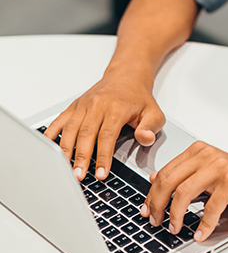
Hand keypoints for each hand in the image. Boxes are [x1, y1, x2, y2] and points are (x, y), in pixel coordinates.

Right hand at [44, 71, 165, 180]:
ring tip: (64, 168)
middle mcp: (98, 104)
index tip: (102, 174)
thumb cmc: (139, 98)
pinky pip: (60, 120)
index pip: (107, 135)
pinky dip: (52, 134)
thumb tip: (144, 138)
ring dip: (66, 150)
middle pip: (86, 133)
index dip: (103, 156)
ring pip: (71, 128)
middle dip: (81, 157)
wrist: (126, 76)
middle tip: (78, 176)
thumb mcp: (154, 112)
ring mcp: (84, 104)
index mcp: (116, 107)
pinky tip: (47, 148)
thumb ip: (150, 127)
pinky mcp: (75, 105)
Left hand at [140, 141, 227, 241]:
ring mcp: (219, 167)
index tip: (146, 209)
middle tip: (156, 221)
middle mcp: (207, 155)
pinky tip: (200, 233)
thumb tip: (155, 180)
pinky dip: (202, 226)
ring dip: (175, 216)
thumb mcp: (209, 174)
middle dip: (157, 204)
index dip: (152, 193)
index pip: (166, 171)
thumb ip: (185, 174)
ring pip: (183, 193)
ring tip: (175, 228)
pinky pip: (208, 209)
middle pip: (169, 180)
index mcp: (199, 150)